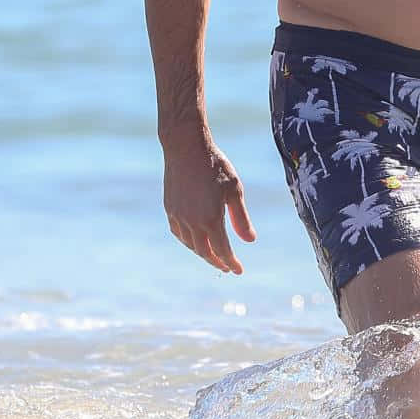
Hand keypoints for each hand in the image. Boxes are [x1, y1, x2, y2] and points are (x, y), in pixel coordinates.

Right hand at [163, 135, 256, 273]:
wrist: (185, 148)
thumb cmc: (215, 166)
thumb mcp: (234, 190)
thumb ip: (241, 218)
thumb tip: (250, 241)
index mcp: (210, 219)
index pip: (223, 250)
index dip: (232, 262)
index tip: (239, 270)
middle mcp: (192, 222)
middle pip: (205, 251)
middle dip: (218, 262)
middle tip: (228, 267)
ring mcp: (178, 216)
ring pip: (190, 244)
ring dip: (203, 253)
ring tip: (214, 255)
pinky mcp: (169, 208)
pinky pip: (179, 233)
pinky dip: (189, 241)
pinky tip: (195, 239)